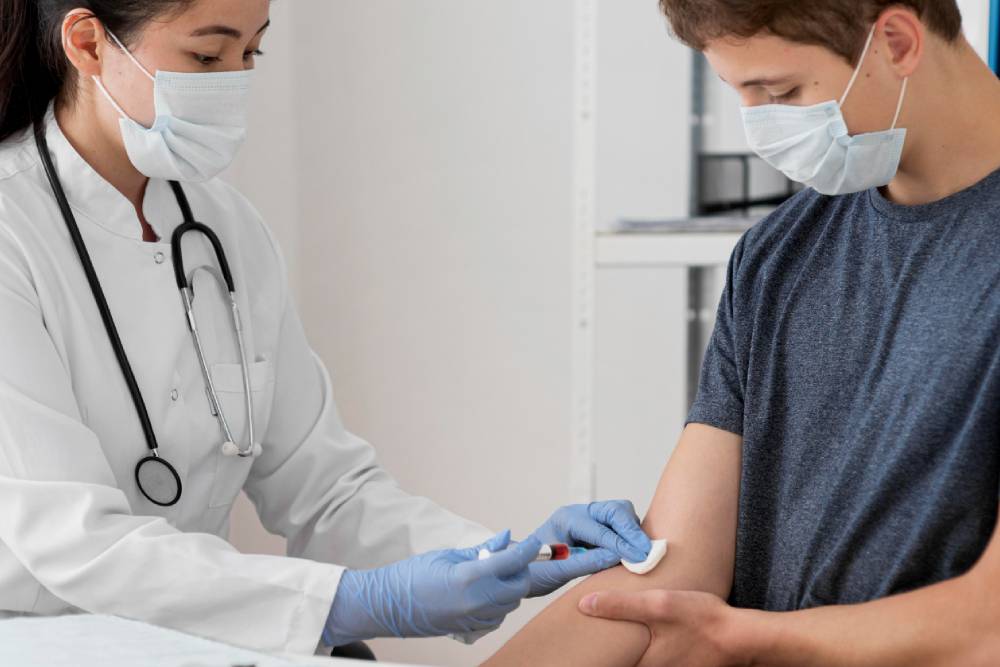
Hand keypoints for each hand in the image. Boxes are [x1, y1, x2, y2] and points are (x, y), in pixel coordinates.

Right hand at [324, 531, 538, 644]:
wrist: (387, 606)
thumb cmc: (411, 576)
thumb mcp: (447, 555)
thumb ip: (481, 549)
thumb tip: (506, 537)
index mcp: (469, 577)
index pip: (512, 561)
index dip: (529, 550)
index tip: (535, 543)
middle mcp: (476, 601)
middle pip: (518, 585)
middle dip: (520, 569)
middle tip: (511, 557)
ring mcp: (474, 618)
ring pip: (512, 602)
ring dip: (510, 586)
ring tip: (493, 573)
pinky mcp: (471, 629)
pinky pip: (499, 616)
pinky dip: (500, 602)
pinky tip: (485, 592)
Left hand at [526, 500, 651, 596]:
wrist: (520, 570)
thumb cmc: (533, 570)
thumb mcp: (557, 570)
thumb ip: (587, 562)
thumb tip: (618, 557)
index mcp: (566, 519)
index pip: (601, 529)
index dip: (622, 544)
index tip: (639, 557)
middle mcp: (578, 513)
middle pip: (615, 510)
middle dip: (632, 530)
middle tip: (646, 551)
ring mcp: (587, 518)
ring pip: (620, 514)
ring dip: (632, 531)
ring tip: (642, 552)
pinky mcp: (595, 527)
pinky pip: (618, 525)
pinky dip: (629, 536)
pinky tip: (634, 552)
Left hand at [579, 589, 751, 666]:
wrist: (743, 637)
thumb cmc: (702, 621)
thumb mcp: (658, 605)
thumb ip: (620, 605)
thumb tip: (584, 605)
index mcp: (644, 666)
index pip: (609, 664)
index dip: (597, 656)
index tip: (585, 643)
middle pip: (625, 663)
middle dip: (614, 653)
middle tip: (600, 636)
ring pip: (641, 661)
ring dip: (633, 651)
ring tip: (623, 633)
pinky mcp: (681, 666)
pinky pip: (656, 661)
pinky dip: (650, 649)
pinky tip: (652, 635)